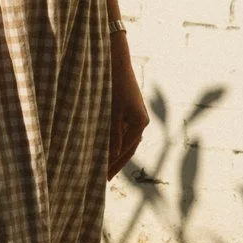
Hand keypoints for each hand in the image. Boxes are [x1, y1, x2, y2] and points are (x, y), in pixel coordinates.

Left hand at [107, 41, 149, 180]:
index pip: (126, 150)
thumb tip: (114, 154)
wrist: (116, 62)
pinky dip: (115, 142)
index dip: (113, 165)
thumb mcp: (112, 111)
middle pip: (129, 149)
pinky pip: (123, 132)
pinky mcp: (130, 111)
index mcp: (139, 123)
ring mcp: (136, 116)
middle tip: (104, 179)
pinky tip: (106, 149)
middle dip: (116, 164)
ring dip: (116, 155)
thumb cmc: (114, 85)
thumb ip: (113, 134)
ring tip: (105, 168)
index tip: (102, 178)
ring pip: (127, 142)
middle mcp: (141, 121)